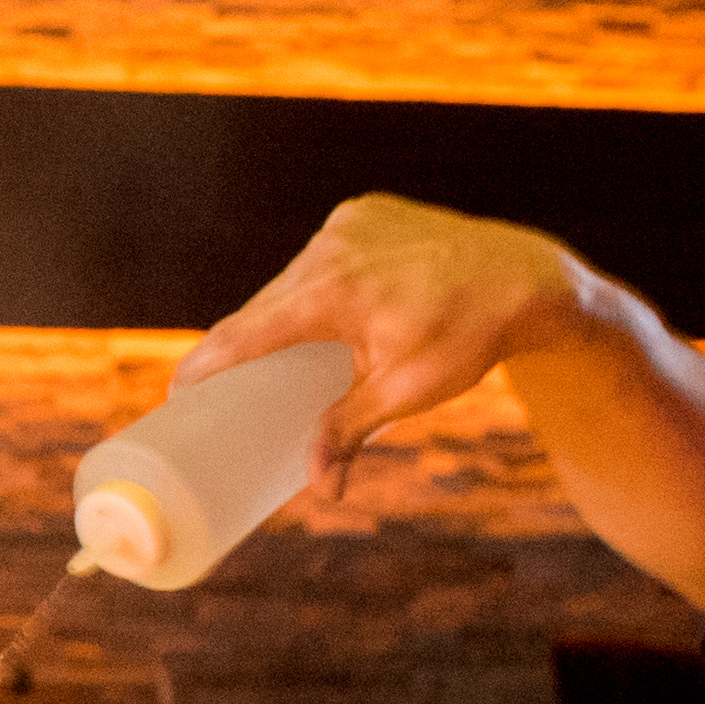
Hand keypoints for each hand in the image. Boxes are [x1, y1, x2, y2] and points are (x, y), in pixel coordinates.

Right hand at [168, 196, 595, 479]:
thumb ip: (349, 432)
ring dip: (281, 312)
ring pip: (291, 278)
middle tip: (226, 388)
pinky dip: (314, 282)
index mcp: (331, 294)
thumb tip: (318, 491)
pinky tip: (321, 307)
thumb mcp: (406, 394)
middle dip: (244, 346)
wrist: (527, 279)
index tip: (177, 395)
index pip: (244, 333)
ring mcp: (348, 223)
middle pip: (264, 307)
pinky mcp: (365, 212)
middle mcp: (331, 249)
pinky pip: (321, 254)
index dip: (204, 366)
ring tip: (283, 352)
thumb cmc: (468, 338)